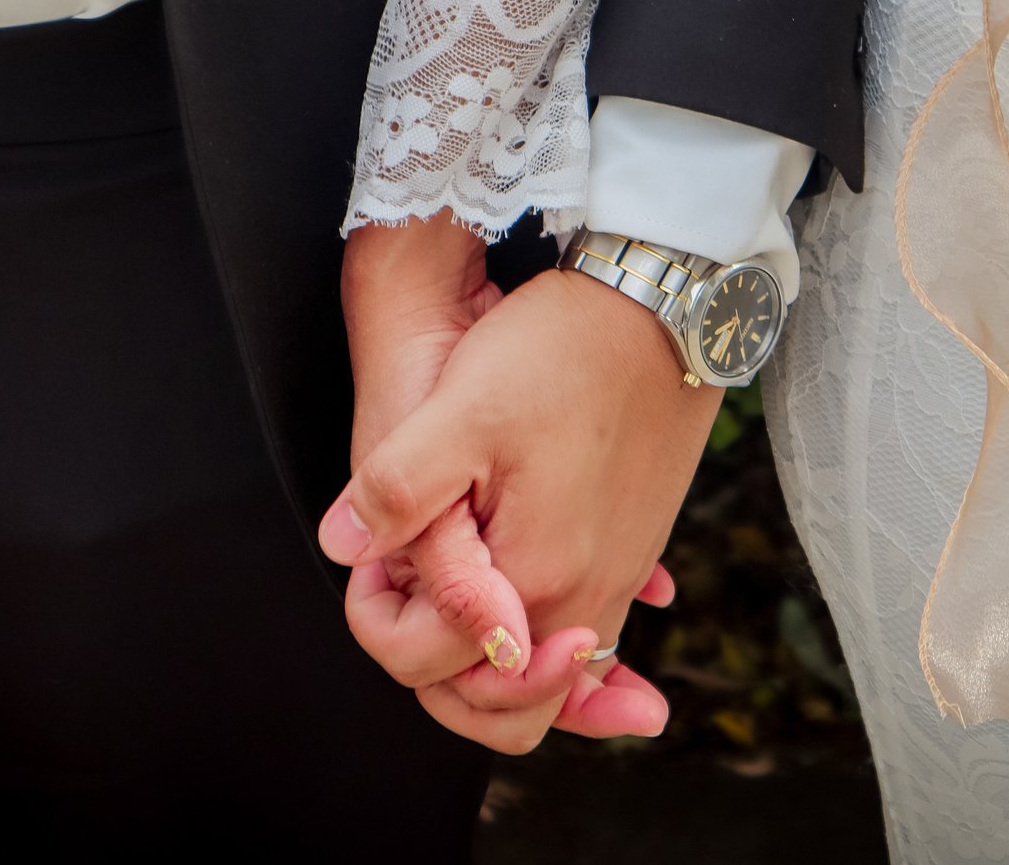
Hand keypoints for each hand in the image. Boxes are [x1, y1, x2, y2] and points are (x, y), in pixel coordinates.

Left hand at [319, 265, 721, 751]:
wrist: (663, 302)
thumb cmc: (560, 349)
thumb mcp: (461, 410)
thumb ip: (397, 490)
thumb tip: (345, 549)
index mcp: (535, 577)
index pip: (436, 671)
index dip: (380, 624)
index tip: (370, 561)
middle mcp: (587, 596)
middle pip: (504, 707)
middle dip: (443, 675)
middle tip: (403, 600)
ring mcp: (621, 576)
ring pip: (554, 679)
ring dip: (503, 670)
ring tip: (456, 623)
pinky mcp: (638, 547)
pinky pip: (595, 633)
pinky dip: (561, 650)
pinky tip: (543, 624)